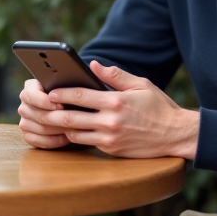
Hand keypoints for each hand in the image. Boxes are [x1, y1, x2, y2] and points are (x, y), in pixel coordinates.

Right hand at [17, 78, 72, 149]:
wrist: (68, 106)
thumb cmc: (69, 94)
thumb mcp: (67, 86)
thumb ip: (65, 86)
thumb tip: (72, 88)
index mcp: (30, 88)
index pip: (30, 95)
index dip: (45, 101)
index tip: (60, 105)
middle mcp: (24, 104)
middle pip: (37, 114)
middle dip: (57, 119)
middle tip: (73, 120)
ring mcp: (24, 121)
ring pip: (40, 128)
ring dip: (58, 130)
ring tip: (73, 129)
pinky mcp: (27, 135)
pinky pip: (38, 141)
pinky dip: (53, 141)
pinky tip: (65, 138)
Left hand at [22, 61, 199, 158]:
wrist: (176, 135)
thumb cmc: (158, 107)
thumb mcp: (140, 84)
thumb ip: (115, 75)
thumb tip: (94, 64)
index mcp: (116, 101)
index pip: (79, 96)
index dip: (60, 93)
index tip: (48, 90)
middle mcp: (110, 122)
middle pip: (70, 117)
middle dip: (52, 112)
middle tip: (40, 108)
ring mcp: (110, 139)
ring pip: (74, 134)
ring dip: (62, 126)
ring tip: (51, 118)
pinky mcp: (111, 150)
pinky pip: (87, 143)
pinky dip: (76, 136)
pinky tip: (69, 129)